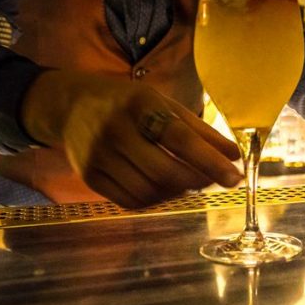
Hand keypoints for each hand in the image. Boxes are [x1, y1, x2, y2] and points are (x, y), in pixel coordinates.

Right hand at [22, 70, 241, 207]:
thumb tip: (234, 156)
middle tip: (212, 180)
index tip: (234, 176)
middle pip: (165, 171)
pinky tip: (163, 188)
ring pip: (149, 191)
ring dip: (176, 192)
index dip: (210, 161)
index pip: (179, 138)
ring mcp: (98, 155)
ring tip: (187, 181)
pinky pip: (130, 201)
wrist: (70, 105)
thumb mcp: (162, 103)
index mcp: (139, 103)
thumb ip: (199, 129)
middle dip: (196, 181)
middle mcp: (115, 129)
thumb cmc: (128, 103)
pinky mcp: (89, 176)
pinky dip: (155, 199)